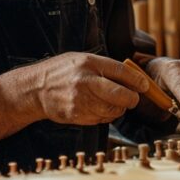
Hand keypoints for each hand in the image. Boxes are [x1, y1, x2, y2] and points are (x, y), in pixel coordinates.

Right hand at [0, 52, 148, 126]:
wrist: (34, 89)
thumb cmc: (60, 72)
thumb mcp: (81, 59)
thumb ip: (104, 67)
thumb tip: (130, 77)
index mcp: (89, 64)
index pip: (122, 72)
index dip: (138, 80)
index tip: (145, 85)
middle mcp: (86, 82)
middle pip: (122, 95)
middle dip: (132, 99)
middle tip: (132, 98)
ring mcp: (82, 101)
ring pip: (114, 110)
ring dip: (119, 109)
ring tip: (112, 102)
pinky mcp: (78, 116)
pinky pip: (102, 119)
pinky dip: (106, 116)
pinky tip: (99, 108)